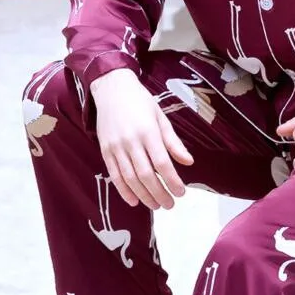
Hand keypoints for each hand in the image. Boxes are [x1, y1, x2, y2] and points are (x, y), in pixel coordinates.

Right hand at [91, 68, 193, 209]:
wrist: (111, 89)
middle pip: (146, 175)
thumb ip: (173, 142)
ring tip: (156, 206)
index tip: (181, 192)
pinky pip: (114, 175)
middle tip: (170, 204)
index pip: (162, 163)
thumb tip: (188, 162)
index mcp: (148, 132)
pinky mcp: (105, 151)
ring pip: (130, 178)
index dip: (172, 181)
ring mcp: (116, 147)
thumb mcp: (160, 117)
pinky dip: (124, 191)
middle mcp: (131, 141)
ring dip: (144, 196)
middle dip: (160, 193)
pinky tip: (134, 201)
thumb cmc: (140, 102)